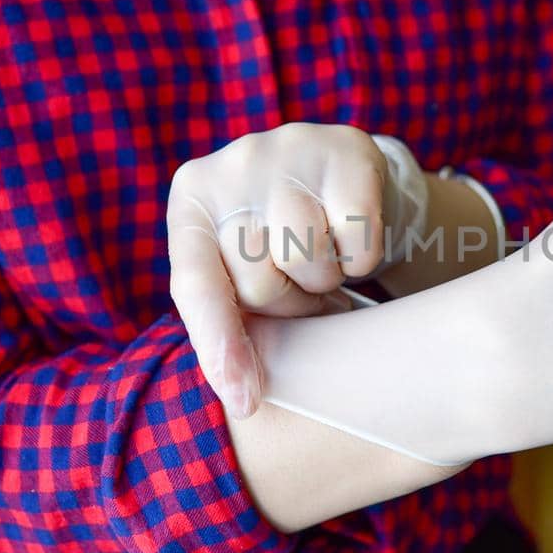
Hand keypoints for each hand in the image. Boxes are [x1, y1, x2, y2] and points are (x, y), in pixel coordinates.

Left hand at [167, 123, 389, 419]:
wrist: (336, 177)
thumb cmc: (277, 239)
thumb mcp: (238, 268)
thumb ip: (224, 316)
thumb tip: (244, 400)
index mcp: (191, 199)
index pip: (196, 286)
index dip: (219, 348)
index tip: (245, 403)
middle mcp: (231, 164)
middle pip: (259, 281)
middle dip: (287, 299)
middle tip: (297, 281)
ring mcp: (288, 148)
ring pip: (308, 261)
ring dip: (324, 278)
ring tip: (322, 255)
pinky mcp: (345, 149)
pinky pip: (356, 238)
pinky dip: (362, 255)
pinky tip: (350, 234)